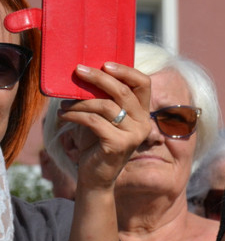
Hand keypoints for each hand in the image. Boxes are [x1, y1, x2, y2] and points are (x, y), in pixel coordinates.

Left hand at [57, 63, 151, 188]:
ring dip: (80, 101)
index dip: (126, 71)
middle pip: (123, 91)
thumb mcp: (103, 117)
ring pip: (106, 106)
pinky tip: (64, 114)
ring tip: (64, 103)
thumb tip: (86, 73)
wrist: (95, 176)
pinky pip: (94, 121)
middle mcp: (143, 122)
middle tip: (78, 71)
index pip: (144, 84)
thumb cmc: (96, 143)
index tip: (104, 64)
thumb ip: (103, 99)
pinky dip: (76, 115)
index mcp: (143, 113)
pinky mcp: (119, 144)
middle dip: (99, 78)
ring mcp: (134, 134)